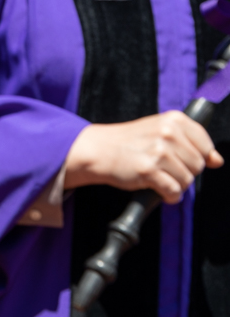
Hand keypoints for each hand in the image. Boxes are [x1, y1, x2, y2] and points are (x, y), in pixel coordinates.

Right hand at [64, 111, 223, 204]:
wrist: (98, 149)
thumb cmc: (130, 142)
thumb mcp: (161, 132)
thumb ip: (191, 143)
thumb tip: (217, 161)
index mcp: (173, 120)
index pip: (206, 145)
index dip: (195, 156)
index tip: (178, 157)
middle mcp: (168, 132)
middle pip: (198, 165)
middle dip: (184, 172)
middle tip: (162, 166)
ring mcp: (159, 151)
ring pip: (187, 180)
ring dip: (174, 184)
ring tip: (157, 176)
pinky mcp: (149, 170)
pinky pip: (174, 191)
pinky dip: (168, 196)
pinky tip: (157, 189)